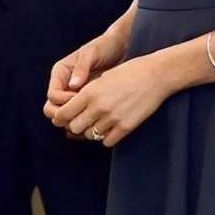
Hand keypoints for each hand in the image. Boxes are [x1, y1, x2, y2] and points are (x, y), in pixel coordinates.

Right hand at [43, 31, 125, 125]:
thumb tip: (73, 86)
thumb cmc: (104, 46)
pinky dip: (83, 123)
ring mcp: (73, 95)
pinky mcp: (85, 102)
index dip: (64, 102)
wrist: (119, 48)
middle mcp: (63, 86)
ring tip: (92, 120)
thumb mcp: (92, 53)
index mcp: (60, 73)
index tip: (82, 99)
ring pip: (65, 117)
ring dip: (74, 122)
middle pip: (52, 110)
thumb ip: (82, 67)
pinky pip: (78, 118)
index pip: (53, 96)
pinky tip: (96, 123)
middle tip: (84, 115)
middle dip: (65, 116)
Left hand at [50, 53, 170, 147]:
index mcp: (90, 91)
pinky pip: (106, 141)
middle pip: (74, 127)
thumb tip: (72, 107)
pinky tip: (110, 126)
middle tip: (80, 120)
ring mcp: (112, 119)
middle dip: (74, 125)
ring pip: (90, 135)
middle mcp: (98, 106)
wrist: (155, 75)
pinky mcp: (125, 128)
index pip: (64, 113)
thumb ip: (87, 93)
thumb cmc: (129, 72)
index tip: (62, 117)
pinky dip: (106, 136)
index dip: (60, 117)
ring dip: (91, 130)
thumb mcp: (103, 78)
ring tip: (97, 121)